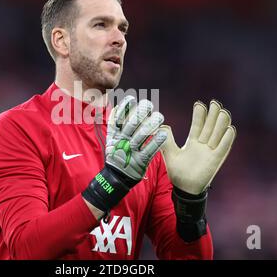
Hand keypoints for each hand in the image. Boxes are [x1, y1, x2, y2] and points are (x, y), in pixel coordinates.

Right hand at [82, 96, 166, 214]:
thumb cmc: (118, 155)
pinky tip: (163, 133)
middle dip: (140, 112)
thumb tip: (119, 106)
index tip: (132, 99)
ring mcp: (131, 151)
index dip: (125, 107)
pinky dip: (156, 141)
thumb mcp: (112, 140)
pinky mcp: (140, 162)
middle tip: (149, 105)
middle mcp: (122, 142)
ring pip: (142, 135)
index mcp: (115, 135)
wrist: (116, 178)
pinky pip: (149, 150)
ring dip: (151, 124)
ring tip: (160, 117)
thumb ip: (115, 124)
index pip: (118, 118)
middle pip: (132, 124)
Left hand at [160, 100, 235, 194]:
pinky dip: (227, 139)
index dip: (199, 115)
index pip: (197, 126)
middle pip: (210, 127)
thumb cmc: (177, 172)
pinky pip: (223, 148)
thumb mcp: (170, 154)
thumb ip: (166, 141)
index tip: (199, 104)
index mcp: (193, 143)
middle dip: (212, 115)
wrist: (184, 189)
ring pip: (218, 135)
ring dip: (221, 123)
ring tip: (223, 111)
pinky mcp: (216, 160)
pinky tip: (230, 129)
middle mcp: (203, 145)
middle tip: (215, 103)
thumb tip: (162, 127)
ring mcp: (210, 152)